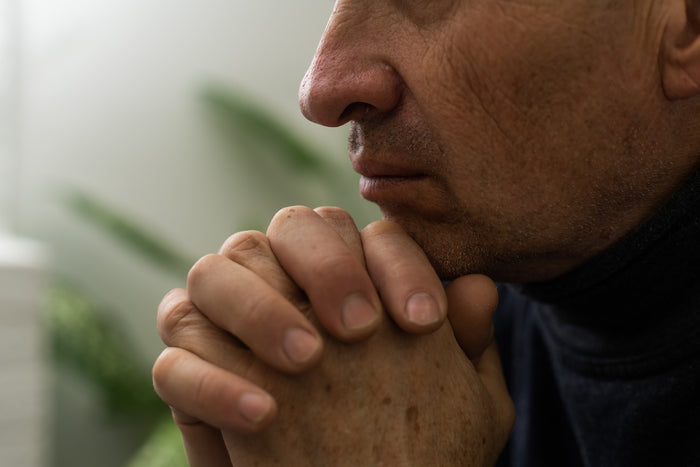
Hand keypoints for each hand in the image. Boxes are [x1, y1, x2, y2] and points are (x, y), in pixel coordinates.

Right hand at [152, 206, 509, 463]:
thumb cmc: (402, 446)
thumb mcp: (453, 401)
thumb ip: (460, 343)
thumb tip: (482, 288)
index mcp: (344, 274)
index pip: (364, 233)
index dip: (395, 265)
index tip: (425, 323)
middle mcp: (282, 281)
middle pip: (285, 229)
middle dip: (323, 266)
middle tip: (359, 329)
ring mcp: (226, 322)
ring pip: (215, 273)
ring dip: (259, 307)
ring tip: (308, 362)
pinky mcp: (186, 374)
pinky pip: (176, 357)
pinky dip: (214, 380)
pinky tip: (265, 416)